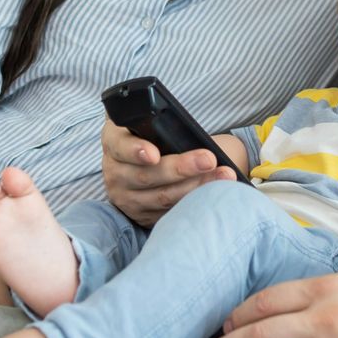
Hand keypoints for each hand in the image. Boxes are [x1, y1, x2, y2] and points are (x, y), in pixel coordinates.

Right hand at [100, 118, 234, 226]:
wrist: (140, 159)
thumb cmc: (150, 135)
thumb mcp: (145, 123)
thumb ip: (155, 121)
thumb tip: (185, 129)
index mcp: (113, 142)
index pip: (121, 147)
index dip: (136, 151)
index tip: (154, 154)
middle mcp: (115, 172)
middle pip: (148, 175)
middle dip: (182, 168)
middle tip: (209, 159)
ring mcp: (127, 197)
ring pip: (162, 197)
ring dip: (196, 186)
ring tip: (224, 175)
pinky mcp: (142, 215)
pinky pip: (170, 211)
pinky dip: (194, 202)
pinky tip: (215, 195)